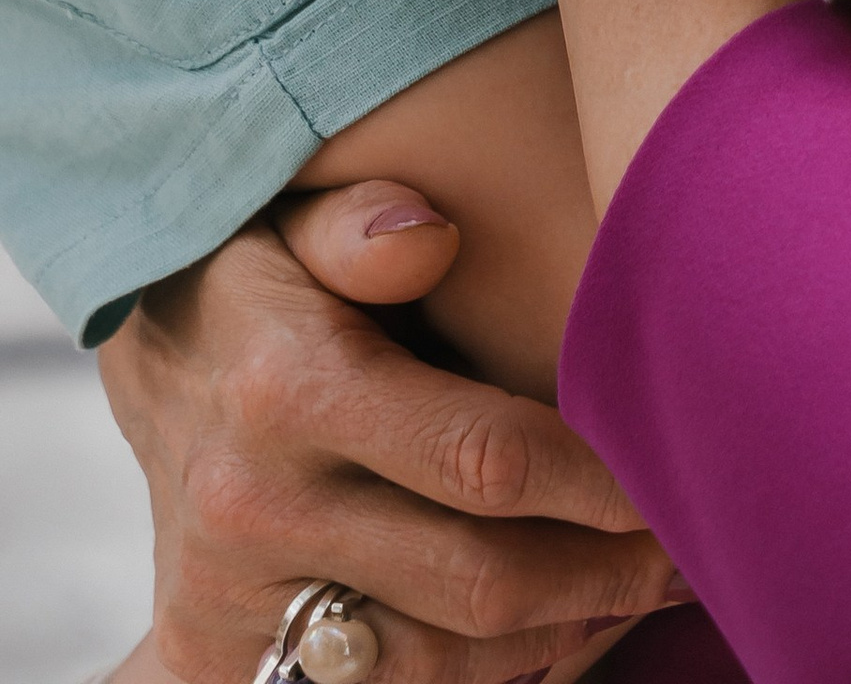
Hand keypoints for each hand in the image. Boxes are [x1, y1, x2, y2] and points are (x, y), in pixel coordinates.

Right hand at [97, 193, 681, 683]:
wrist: (148, 365)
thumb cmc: (261, 271)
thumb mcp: (293, 217)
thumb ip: (360, 221)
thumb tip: (428, 230)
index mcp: (288, 389)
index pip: (482, 459)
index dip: (598, 479)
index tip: (683, 471)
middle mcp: (255, 508)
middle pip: (475, 579)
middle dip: (605, 573)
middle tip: (696, 548)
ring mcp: (233, 599)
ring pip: (437, 657)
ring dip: (560, 630)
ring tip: (646, 585)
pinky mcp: (220, 658)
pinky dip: (481, 669)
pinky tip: (558, 622)